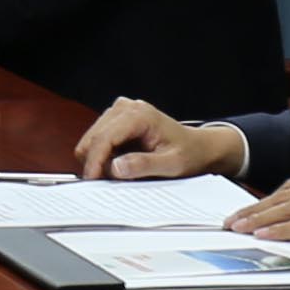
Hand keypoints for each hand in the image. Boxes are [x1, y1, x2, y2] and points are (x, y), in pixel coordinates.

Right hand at [73, 99, 252, 182]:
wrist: (197, 148)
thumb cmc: (189, 154)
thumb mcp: (171, 164)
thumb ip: (144, 165)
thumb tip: (115, 167)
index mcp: (139, 115)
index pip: (105, 137)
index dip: (94, 160)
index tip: (91, 179)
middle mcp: (126, 108)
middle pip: (94, 138)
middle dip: (97, 162)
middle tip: (112, 181)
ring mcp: (119, 111)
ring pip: (92, 139)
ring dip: (100, 159)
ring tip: (122, 171)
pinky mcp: (115, 120)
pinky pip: (97, 140)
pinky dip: (103, 155)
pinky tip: (121, 162)